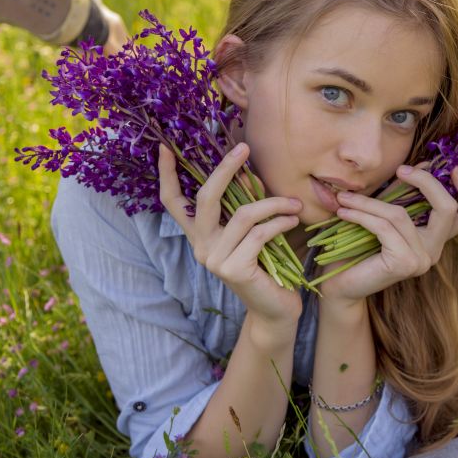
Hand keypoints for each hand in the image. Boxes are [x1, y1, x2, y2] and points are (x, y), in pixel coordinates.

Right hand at [158, 143, 303, 327]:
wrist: (275, 310)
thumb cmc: (267, 265)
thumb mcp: (254, 229)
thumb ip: (246, 204)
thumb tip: (249, 174)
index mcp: (200, 234)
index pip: (173, 202)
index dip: (166, 175)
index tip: (164, 147)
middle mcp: (201, 246)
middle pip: (205, 198)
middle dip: (224, 169)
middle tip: (244, 147)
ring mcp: (214, 259)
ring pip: (242, 215)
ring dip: (273, 204)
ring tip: (294, 204)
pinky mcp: (233, 269)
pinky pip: (259, 234)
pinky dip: (280, 223)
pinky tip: (293, 221)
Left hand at [316, 162, 457, 305]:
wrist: (341, 286)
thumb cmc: (360, 250)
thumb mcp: (385, 216)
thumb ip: (403, 193)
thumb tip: (423, 162)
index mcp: (435, 239)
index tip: (455, 167)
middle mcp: (434, 251)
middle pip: (447, 209)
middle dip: (427, 182)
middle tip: (400, 170)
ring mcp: (422, 259)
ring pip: (401, 215)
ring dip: (369, 201)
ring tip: (345, 197)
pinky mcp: (404, 263)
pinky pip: (384, 227)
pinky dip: (361, 215)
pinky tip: (343, 212)